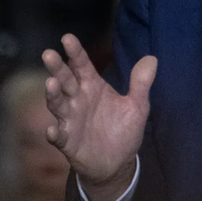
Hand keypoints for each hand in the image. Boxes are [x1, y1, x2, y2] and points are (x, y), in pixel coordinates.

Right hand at [42, 34, 156, 200]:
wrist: (117, 162)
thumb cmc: (123, 130)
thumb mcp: (137, 107)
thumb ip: (140, 84)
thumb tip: (152, 58)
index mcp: (93, 87)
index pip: (82, 66)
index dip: (75, 52)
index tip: (67, 38)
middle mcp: (77, 100)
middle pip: (65, 80)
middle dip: (57, 68)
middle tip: (49, 54)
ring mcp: (70, 120)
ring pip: (57, 104)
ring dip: (52, 94)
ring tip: (51, 83)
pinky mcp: (67, 141)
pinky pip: (58, 136)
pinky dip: (54, 133)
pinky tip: (52, 129)